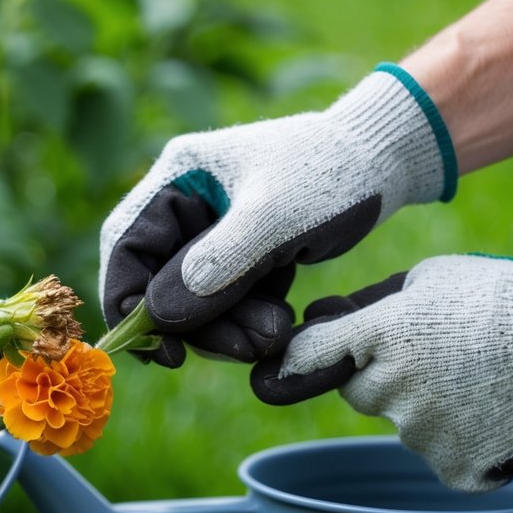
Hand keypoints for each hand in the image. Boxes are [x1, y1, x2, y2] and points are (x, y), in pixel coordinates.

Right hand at [99, 64, 456, 366]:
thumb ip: (218, 265)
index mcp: (176, 178)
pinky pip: (227, 301)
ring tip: (273, 340)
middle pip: (159, 283)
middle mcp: (184, 204)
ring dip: (228, 329)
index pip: (126, 247)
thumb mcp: (275, 217)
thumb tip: (159, 316)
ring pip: (196, 300)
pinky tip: (280, 329)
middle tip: (242, 351)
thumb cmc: (330, 173)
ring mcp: (213, 231)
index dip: (129, 303)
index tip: (160, 350)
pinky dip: (247, 321)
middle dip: (196, 325)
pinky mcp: (241, 253)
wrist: (386, 161)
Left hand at [252, 253, 512, 491]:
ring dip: (430, 410)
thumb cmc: (499, 297)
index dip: (308, 360)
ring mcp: (422, 434)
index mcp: (379, 338)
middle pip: (361, 394)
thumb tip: (322, 316)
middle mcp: (390, 389)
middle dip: (385, 379)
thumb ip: (371, 304)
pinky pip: (446, 459)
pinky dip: (466, 445)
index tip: (298, 366)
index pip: (310, 357)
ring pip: (407, 426)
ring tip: (480, 381)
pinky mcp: (455, 466)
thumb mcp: (429, 280)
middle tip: (436, 360)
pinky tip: (496, 415)